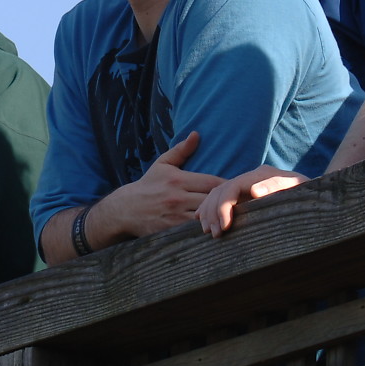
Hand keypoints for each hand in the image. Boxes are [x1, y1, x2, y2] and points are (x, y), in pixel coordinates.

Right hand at [89, 133, 225, 245]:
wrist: (125, 209)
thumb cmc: (148, 185)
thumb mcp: (162, 164)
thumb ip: (181, 150)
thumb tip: (196, 134)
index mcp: (178, 179)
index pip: (212, 182)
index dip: (228, 185)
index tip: (236, 188)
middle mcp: (177, 197)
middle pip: (212, 200)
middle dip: (227, 202)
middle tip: (239, 203)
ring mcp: (174, 216)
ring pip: (206, 217)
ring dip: (218, 217)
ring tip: (232, 217)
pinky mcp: (171, 231)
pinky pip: (195, 231)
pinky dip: (205, 228)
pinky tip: (215, 228)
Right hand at [197, 165, 305, 236]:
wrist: (318, 196)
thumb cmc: (310, 195)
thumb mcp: (297, 189)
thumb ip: (276, 187)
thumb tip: (253, 191)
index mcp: (260, 175)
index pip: (231, 187)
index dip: (223, 206)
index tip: (224, 227)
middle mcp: (250, 179)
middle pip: (220, 191)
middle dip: (213, 212)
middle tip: (215, 234)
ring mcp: (246, 187)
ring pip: (216, 194)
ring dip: (209, 212)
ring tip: (209, 232)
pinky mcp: (244, 197)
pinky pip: (219, 199)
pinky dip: (209, 209)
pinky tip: (202, 221)